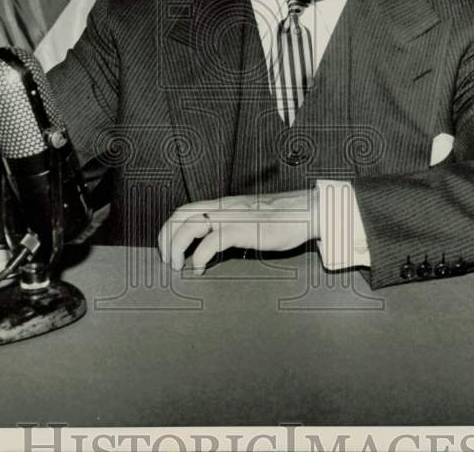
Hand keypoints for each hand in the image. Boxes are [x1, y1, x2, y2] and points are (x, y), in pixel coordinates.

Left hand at [157, 189, 319, 274]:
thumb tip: (214, 245)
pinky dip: (199, 257)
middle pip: (180, 216)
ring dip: (177, 248)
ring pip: (190, 226)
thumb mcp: (249, 219)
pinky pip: (211, 242)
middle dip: (166, 239)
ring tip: (178, 266)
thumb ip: (231, 227)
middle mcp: (223, 208)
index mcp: (223, 205)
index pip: (184, 210)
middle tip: (167, 261)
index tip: (166, 249)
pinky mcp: (243, 229)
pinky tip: (200, 269)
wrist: (307, 210)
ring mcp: (232, 217)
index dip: (168, 229)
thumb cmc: (282, 218)